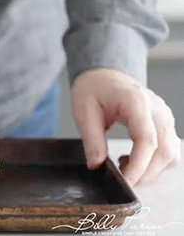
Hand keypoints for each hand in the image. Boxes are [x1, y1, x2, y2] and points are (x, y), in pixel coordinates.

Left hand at [71, 68, 180, 184]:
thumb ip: (92, 139)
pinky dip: (155, 162)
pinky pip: (170, 149)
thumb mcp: (84, 112)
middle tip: (121, 177)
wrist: (103, 74)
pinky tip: (133, 158)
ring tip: (124, 165)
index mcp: (136, 102)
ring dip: (152, 169)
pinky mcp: (165, 124)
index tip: (125, 180)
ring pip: (171, 153)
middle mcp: (157, 110)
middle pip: (164, 151)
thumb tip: (97, 165)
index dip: (138, 165)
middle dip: (145, 172)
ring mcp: (164, 117)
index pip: (147, 140)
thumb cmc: (94, 88)